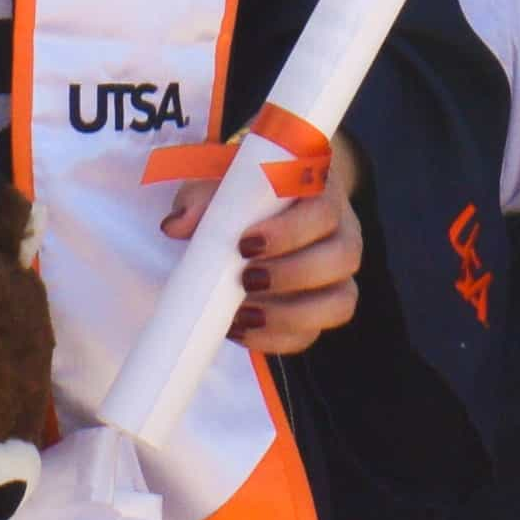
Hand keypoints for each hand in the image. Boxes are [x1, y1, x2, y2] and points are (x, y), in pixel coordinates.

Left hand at [155, 134, 361, 353]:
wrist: (261, 209)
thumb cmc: (245, 189)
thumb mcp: (222, 180)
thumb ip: (201, 196)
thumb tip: (176, 225)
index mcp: (322, 192)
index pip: (325, 209)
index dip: (291, 231)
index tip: (245, 244)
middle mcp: (343, 232)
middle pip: (344, 257)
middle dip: (293, 274)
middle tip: (245, 279)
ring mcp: (338, 275)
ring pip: (340, 302)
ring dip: (291, 315)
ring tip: (243, 314)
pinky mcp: (322, 310)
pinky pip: (313, 334)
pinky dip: (277, 339)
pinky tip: (241, 329)